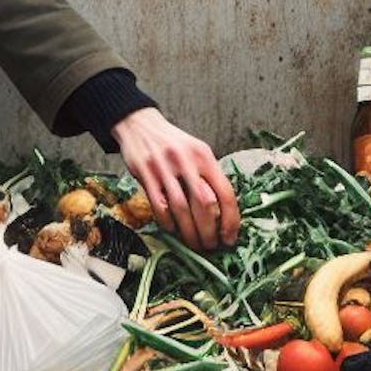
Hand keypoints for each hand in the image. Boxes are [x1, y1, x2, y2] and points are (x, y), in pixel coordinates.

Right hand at [111, 107, 238, 248]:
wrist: (140, 125)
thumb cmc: (173, 144)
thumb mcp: (196, 151)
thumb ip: (209, 176)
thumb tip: (224, 212)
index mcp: (204, 156)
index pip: (225, 192)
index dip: (231, 219)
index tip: (230, 237)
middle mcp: (186, 161)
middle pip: (204, 204)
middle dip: (209, 231)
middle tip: (211, 246)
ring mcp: (165, 168)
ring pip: (181, 208)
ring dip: (190, 233)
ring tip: (195, 245)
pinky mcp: (145, 174)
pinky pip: (159, 206)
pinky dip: (168, 223)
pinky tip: (173, 230)